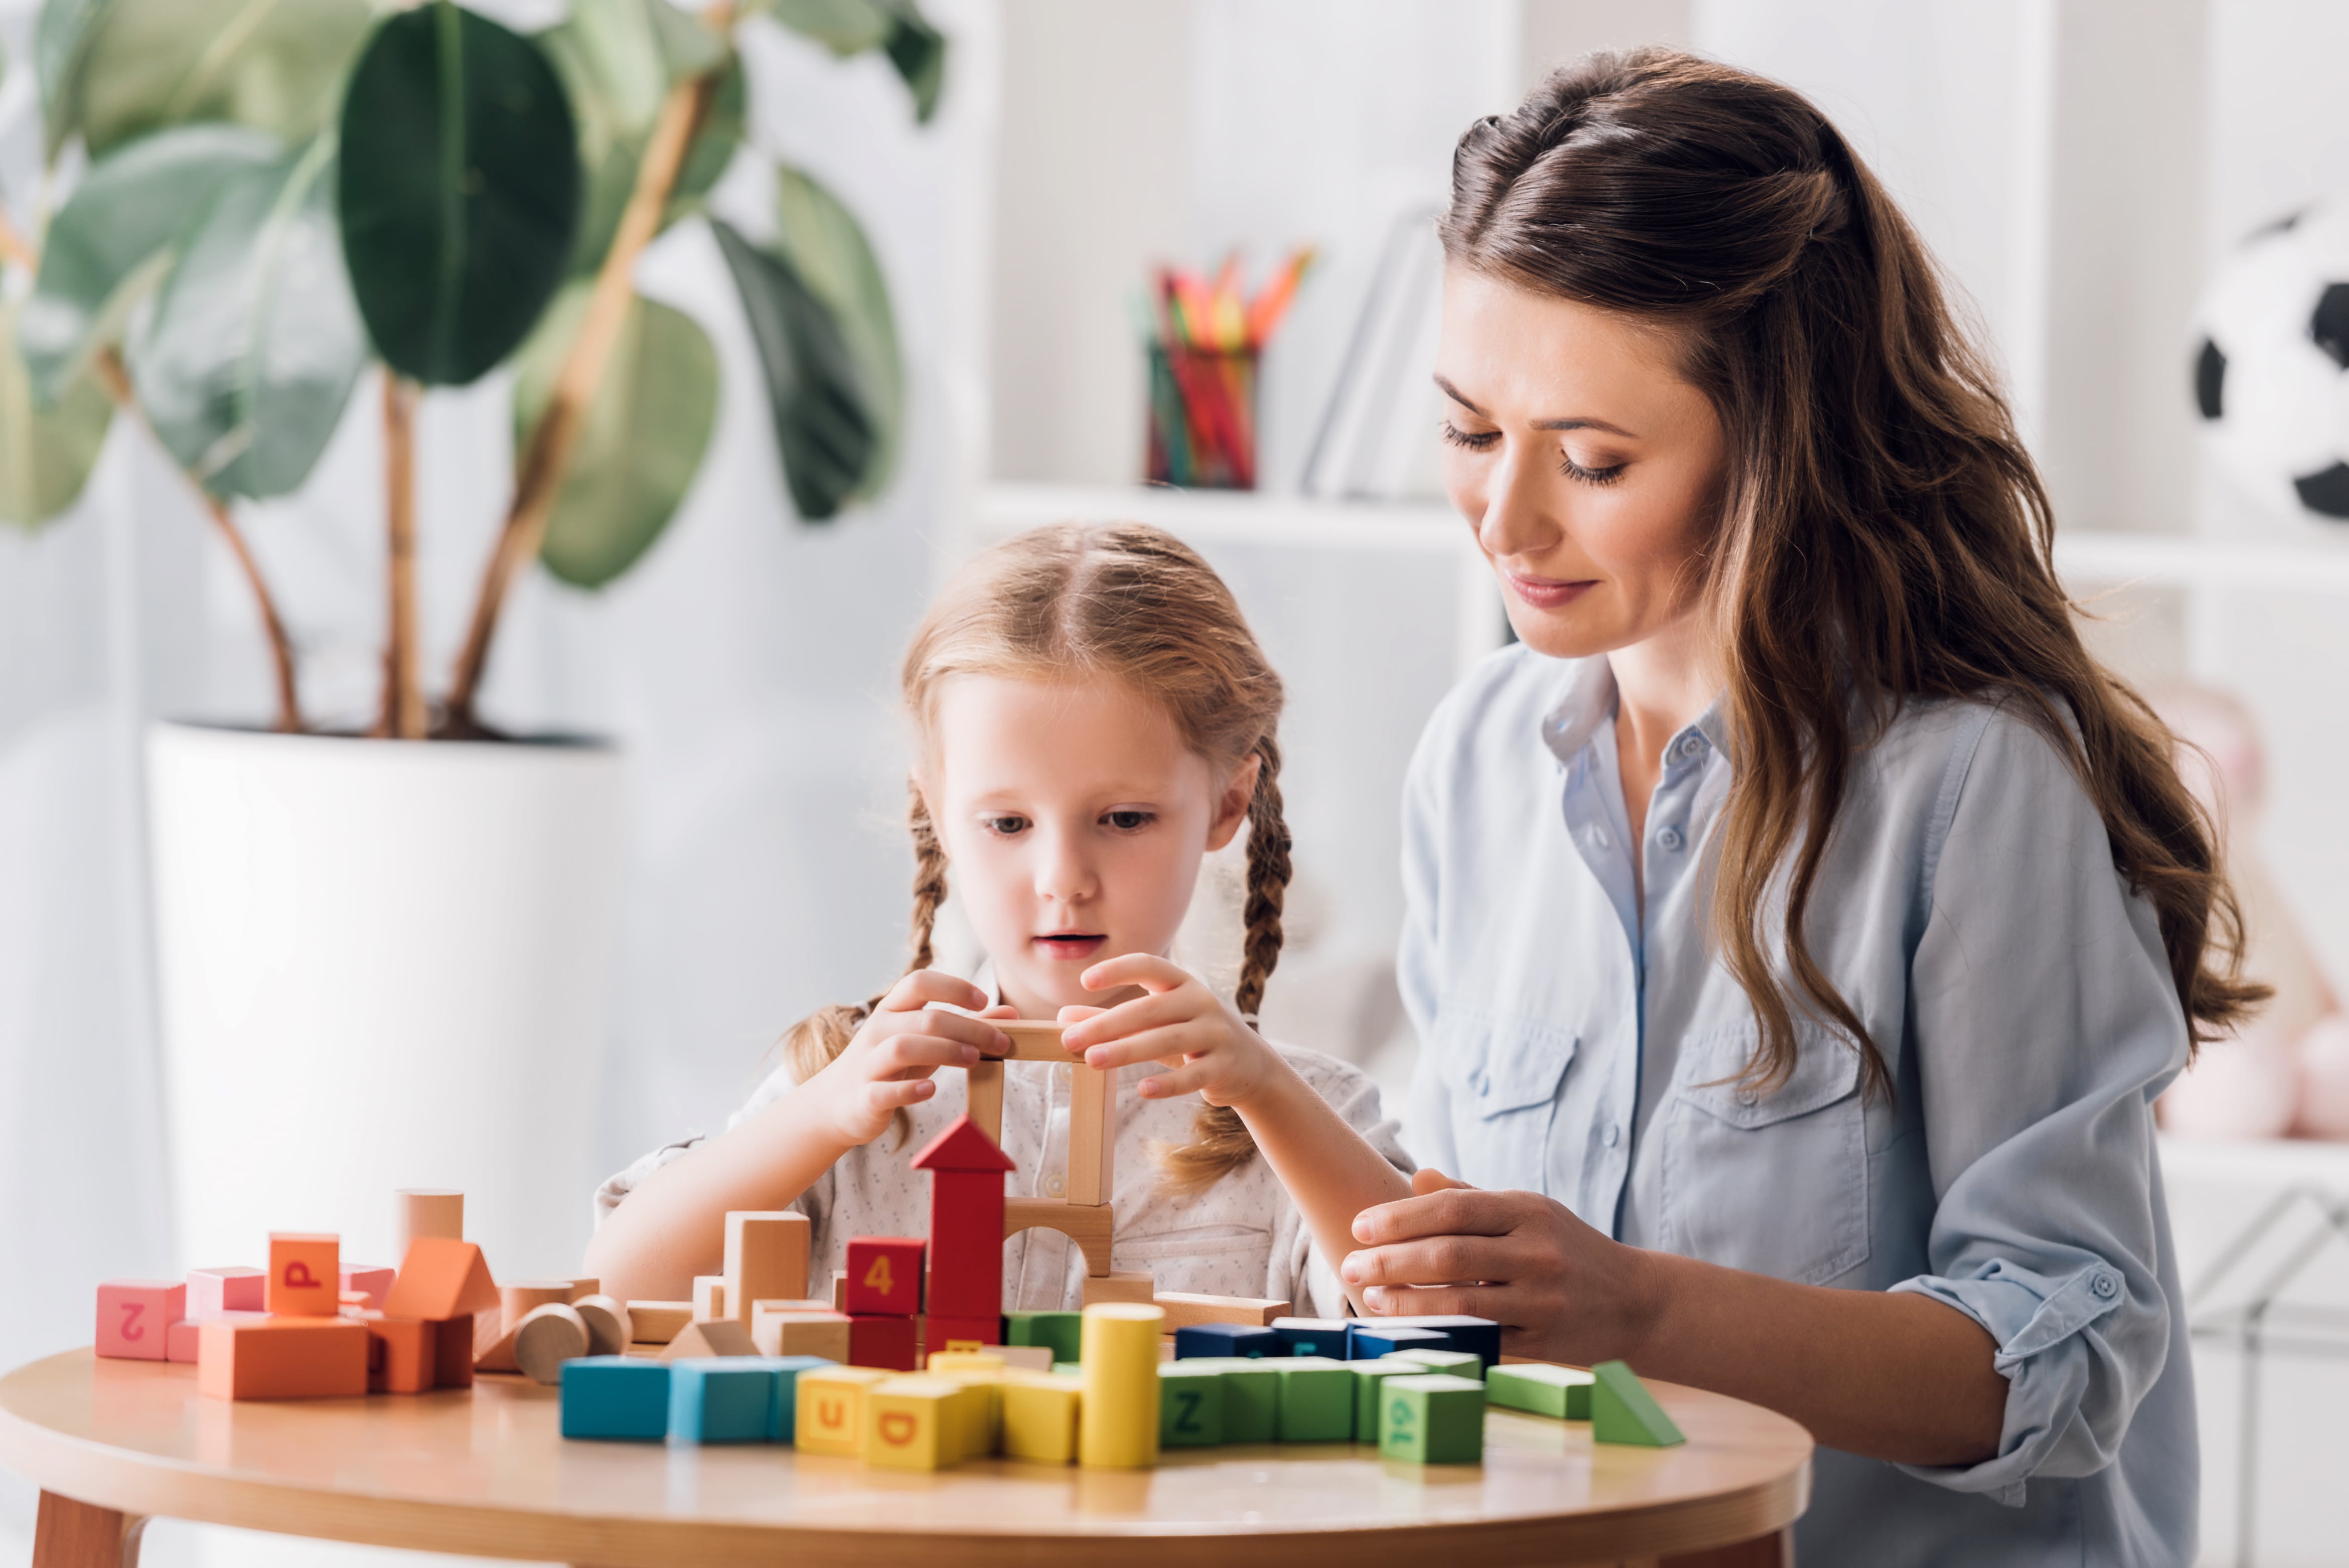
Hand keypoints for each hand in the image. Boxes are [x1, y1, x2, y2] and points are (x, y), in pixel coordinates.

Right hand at [809, 972, 1008, 1146]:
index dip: (953, 987)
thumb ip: (967, 1025)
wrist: (838, 1103)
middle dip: (967, 1027)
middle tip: (1000, 1042)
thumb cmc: (892, 1066)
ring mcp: (868, 1063)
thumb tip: (1011, 1013)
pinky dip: (909, 1090)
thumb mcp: (926, 1041)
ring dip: (944, 1051)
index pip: (919, 982)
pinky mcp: (864, 1096)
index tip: (983, 1000)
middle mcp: (878, 1031)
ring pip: (903, 1047)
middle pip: (925, 1018)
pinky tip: (931, 1091)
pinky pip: (884, 1090)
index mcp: (892, 1010)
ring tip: (974, 1059)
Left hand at [1057, 954, 1285, 1106]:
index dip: (1119, 969)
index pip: (1150, 965)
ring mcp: (1216, 1034)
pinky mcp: (1224, 1066)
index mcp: (1183, 984)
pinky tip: (1142, 1090)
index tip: (1085, 981)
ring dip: (1127, 1050)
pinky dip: (1168, 1084)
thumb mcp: (1156, 1024)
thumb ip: (1113, 1019)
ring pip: (1168, 1039)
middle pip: (1150, 1008)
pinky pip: (1193, 1075)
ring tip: (1092, 1060)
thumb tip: (1064, 1018)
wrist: (1251, 1066)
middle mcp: (1201, 1002)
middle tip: (1071, 1039)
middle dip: (1108, 1023)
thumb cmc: (1192, 1038)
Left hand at [1341, 1173, 1661, 1364]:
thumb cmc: (1566, 1248)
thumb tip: (1416, 1177)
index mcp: (1528, 1211)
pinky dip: (1440, 1334)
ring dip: (1407, 1301)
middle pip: (1450, 1255)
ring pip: (1462, 1302)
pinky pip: (1481, 1339)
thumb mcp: (1528, 1211)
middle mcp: (1537, 1252)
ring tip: (1369, 1297)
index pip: (1452, 1210)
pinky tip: (1407, 1330)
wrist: (1636, 1301)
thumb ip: (1471, 1197)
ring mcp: (1542, 1300)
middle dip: (1392, 1260)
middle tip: (1349, 1265)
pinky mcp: (1543, 1342)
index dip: (1400, 1218)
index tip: (1359, 1228)